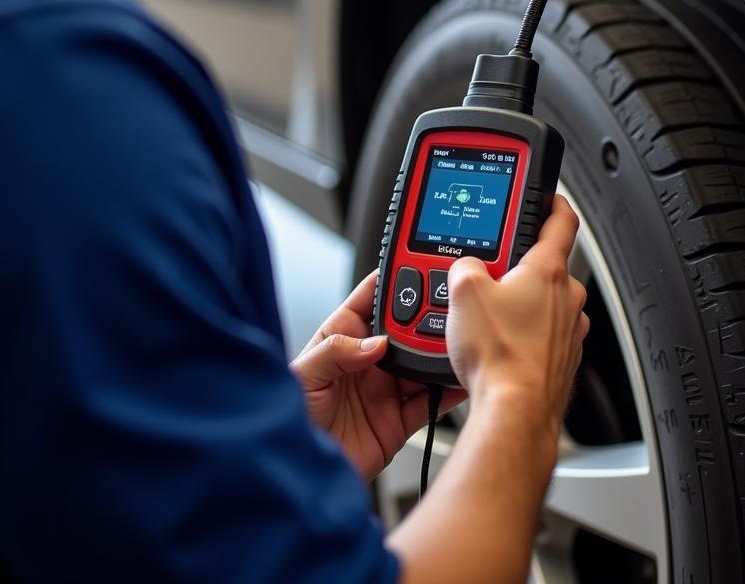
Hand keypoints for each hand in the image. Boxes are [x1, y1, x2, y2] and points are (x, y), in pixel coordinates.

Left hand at [291, 271, 464, 481]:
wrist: (293, 478)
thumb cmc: (285, 420)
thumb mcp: (303, 375)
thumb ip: (337, 352)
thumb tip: (375, 342)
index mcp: (342, 337)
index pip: (373, 298)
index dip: (394, 279)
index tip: (417, 264)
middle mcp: (367, 360)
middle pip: (406, 328)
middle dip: (427, 315)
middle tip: (446, 309)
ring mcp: (385, 389)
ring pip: (423, 361)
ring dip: (440, 351)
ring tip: (457, 341)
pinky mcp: (399, 421)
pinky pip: (431, 401)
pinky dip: (448, 389)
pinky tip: (459, 378)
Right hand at [446, 195, 587, 428]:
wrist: (514, 413)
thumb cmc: (500, 357)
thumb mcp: (464, 293)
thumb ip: (465, 266)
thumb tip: (466, 268)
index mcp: (548, 271)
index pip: (562, 221)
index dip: (554, 202)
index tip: (550, 197)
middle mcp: (568, 299)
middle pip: (545, 268)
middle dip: (517, 268)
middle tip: (489, 276)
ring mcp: (569, 332)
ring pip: (544, 305)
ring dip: (520, 306)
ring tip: (487, 321)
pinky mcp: (562, 361)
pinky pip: (542, 337)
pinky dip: (524, 337)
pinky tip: (497, 348)